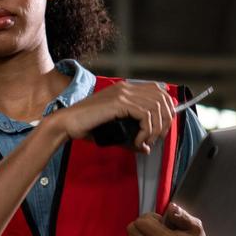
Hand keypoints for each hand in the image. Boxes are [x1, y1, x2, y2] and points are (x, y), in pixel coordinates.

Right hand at [49, 81, 174, 152]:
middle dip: (165, 121)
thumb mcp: (116, 130)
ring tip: (145, 142)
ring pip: (156, 107)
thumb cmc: (88, 127)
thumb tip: (146, 148)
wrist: (68, 124)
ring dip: (155, 129)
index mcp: (126, 89)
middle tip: (156, 138)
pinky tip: (137, 141)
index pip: (159, 91)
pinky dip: (145, 131)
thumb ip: (132, 136)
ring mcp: (123, 94)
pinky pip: (145, 115)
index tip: (161, 129)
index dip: (167, 109)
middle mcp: (127, 88)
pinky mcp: (118, 103)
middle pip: (162, 98)